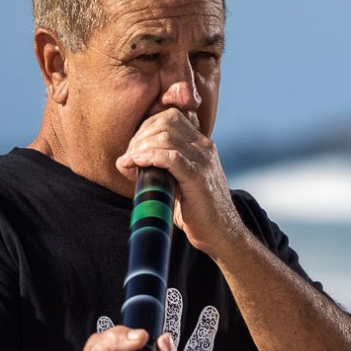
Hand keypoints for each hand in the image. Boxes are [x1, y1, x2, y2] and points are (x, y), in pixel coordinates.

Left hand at [116, 108, 249, 257]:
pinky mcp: (199, 177)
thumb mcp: (179, 180)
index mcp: (201, 144)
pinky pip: (170, 157)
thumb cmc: (197, 211)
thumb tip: (128, 159)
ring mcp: (203, 160)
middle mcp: (204, 147)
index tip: (134, 149)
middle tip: (129, 158)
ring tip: (129, 163)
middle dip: (139, 137)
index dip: (145, 127)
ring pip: (165, 136)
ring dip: (140, 148)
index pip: (169, 117)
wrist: (222, 234)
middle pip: (164, 122)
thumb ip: (161, 165)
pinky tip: (136, 163)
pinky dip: (149, 157)